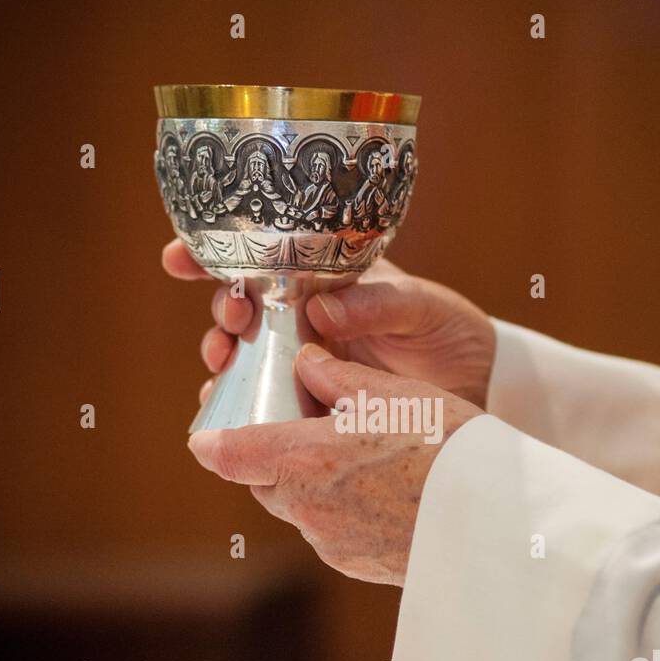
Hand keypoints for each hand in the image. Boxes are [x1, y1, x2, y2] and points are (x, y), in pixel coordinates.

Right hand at [161, 242, 496, 409]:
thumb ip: (379, 303)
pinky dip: (238, 403)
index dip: (219, 252)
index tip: (180, 257)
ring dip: (224, 356)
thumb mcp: (426, 308)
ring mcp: (306, 361)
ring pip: (246, 354)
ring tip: (222, 362)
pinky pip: (264, 402)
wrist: (479, 389)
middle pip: (246, 305)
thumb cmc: (452, 334)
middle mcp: (308, 316)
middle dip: (224, 307)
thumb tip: (323, 307)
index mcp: (331, 278)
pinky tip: (223, 408)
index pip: (268, 256)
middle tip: (233, 316)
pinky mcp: (311, 402)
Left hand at [187, 345, 482, 584]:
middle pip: (263, 479)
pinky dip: (342, 508)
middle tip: (306, 425)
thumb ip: (339, 376)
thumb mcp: (396, 394)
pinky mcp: (355, 563)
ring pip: (298, 505)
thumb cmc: (451, 449)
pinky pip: (331, 530)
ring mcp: (330, 543)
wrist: (500, 523)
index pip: (226, 454)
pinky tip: (385, 489)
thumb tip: (307, 361)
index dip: (212, 439)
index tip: (208, 429)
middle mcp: (307, 508)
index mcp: (306, 460)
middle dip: (275, 454)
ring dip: (312, 481)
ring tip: (360, 455)